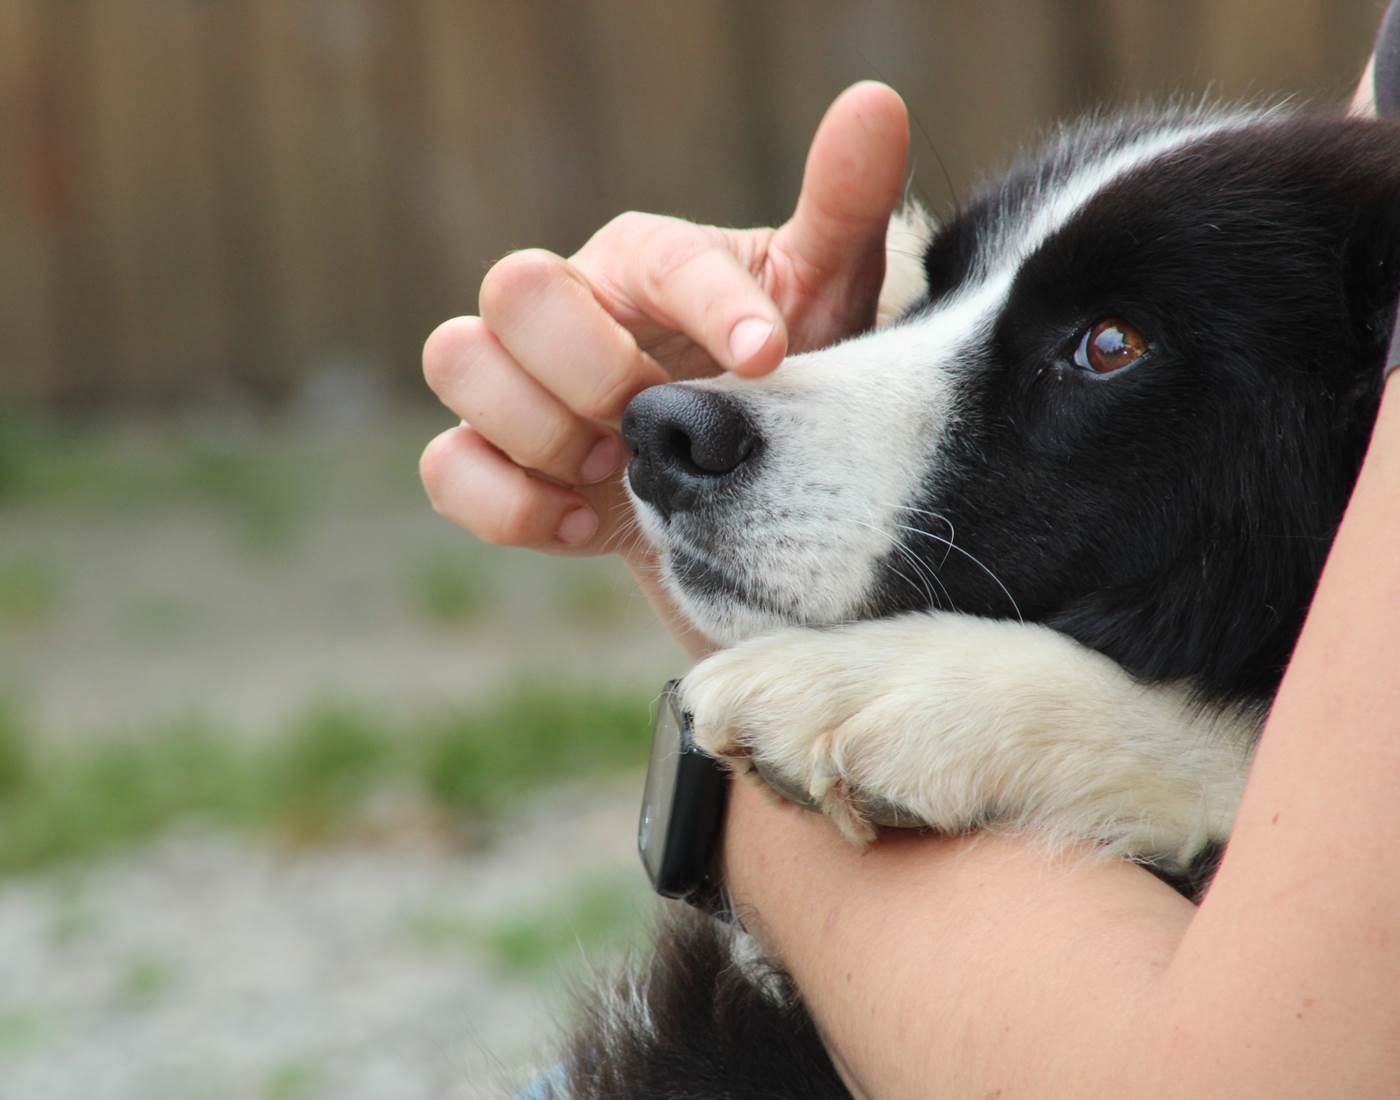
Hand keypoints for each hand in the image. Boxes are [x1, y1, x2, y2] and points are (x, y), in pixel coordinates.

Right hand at [419, 82, 908, 582]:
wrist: (749, 493)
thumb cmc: (786, 381)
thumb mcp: (829, 299)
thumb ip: (844, 206)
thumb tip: (876, 103)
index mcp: (644, 260)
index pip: (657, 258)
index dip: (710, 309)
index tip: (768, 361)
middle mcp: (566, 308)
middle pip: (513, 287)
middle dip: (593, 368)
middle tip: (658, 416)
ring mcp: (515, 385)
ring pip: (456, 360)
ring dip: (542, 428)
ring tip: (621, 468)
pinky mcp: (495, 463)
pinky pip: (446, 469)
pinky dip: (509, 503)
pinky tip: (585, 524)